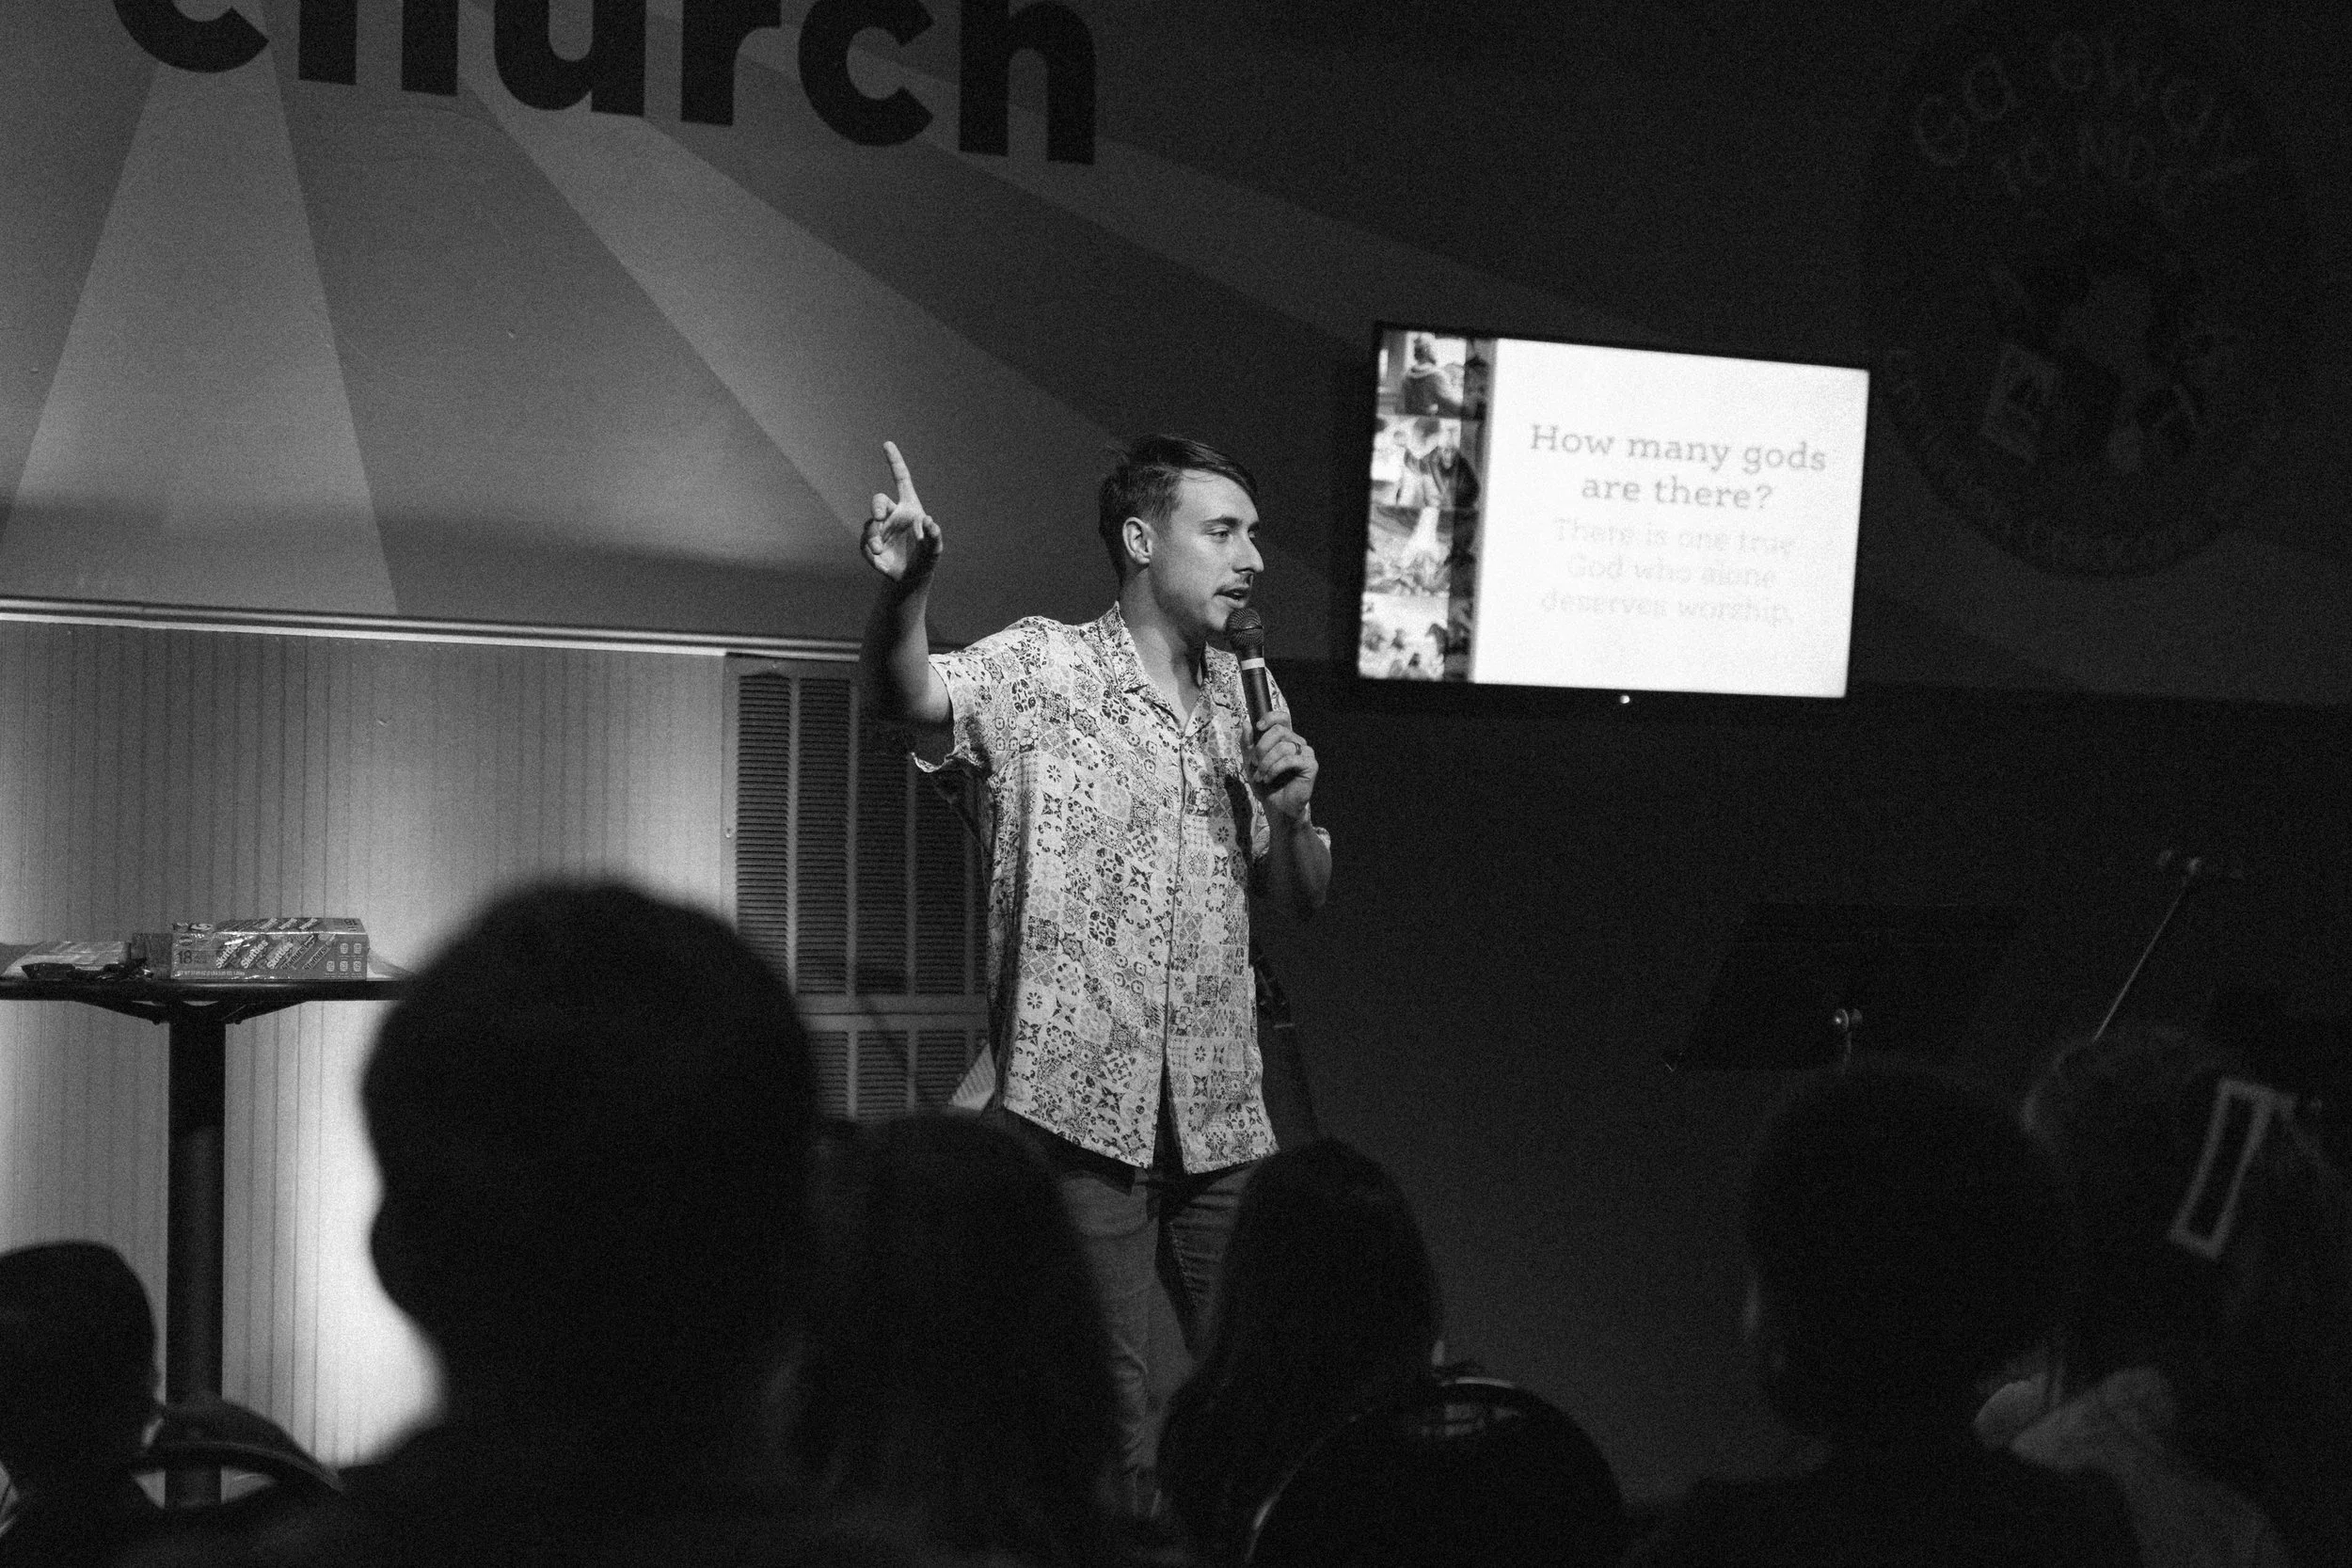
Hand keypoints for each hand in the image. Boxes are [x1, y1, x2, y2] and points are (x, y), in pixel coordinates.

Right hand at [861, 440, 941, 583]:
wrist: (911, 577)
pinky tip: (879, 559)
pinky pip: (864, 544)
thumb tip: (929, 521)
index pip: (901, 480)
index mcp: (909, 507)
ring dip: (873, 537)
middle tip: (878, 517)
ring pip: (869, 525)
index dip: (895, 462)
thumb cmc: (926, 558)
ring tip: (879, 550)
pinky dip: (870, 552)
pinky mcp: (869, 545)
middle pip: (879, 501)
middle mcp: (892, 514)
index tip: (887, 444)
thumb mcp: (935, 549)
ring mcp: (879, 529)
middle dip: (876, 506)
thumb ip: (935, 536)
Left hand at [1250, 708, 1316, 821]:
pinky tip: (1269, 778)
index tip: (1258, 727)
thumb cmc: (1266, 784)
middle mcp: (1298, 743)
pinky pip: (1289, 759)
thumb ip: (1248, 743)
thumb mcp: (1250, 761)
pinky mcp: (1311, 765)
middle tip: (1255, 764)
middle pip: (1278, 731)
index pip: (1282, 718)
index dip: (1270, 718)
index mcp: (1286, 739)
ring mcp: (1306, 753)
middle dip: (1261, 748)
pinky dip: (1275, 769)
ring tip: (1261, 776)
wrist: (1276, 806)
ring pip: (1282, 747)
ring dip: (1266, 763)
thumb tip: (1247, 723)